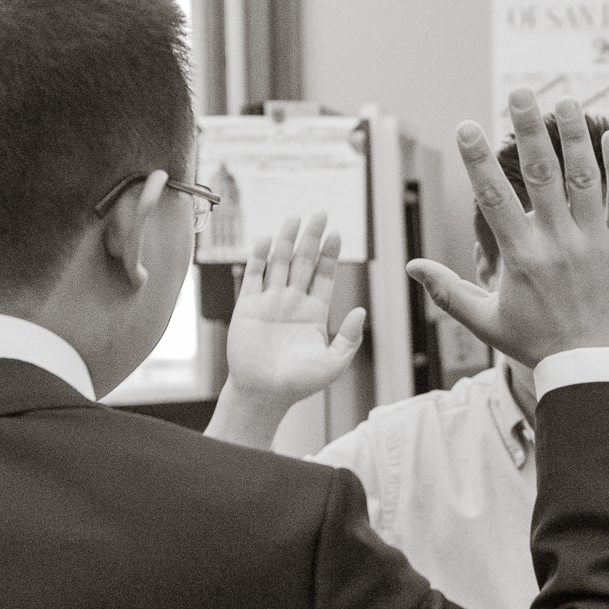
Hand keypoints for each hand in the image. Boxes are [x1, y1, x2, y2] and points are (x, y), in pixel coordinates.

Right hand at [226, 213, 366, 401]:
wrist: (263, 394)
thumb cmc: (299, 383)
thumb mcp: (334, 363)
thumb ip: (349, 338)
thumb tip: (361, 311)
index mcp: (314, 313)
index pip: (324, 276)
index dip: (330, 255)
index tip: (337, 233)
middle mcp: (292, 302)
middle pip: (303, 262)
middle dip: (311, 238)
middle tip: (320, 213)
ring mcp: (270, 302)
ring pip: (279, 263)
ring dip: (286, 240)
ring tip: (295, 217)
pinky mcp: (247, 307)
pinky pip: (254, 276)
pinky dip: (259, 257)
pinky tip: (267, 239)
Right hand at [406, 90, 608, 364]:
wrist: (599, 370)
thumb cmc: (540, 346)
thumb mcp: (488, 323)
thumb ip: (449, 292)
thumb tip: (411, 268)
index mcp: (521, 258)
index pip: (493, 198)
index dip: (477, 160)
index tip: (467, 126)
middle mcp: (558, 244)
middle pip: (541, 175)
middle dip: (528, 130)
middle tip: (520, 93)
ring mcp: (595, 243)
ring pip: (584, 178)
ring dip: (574, 136)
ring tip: (565, 102)